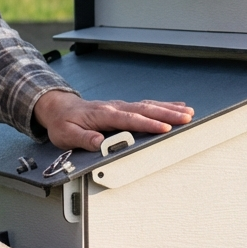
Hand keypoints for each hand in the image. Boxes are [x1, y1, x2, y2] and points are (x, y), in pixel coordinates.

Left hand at [34, 90, 193, 151]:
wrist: (57, 107)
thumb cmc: (63, 122)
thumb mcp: (66, 134)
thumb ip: (84, 138)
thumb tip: (100, 142)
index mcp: (102, 114)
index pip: (129, 119)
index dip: (148, 124)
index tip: (164, 127)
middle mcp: (114, 107)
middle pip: (145, 109)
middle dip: (167, 113)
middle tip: (186, 118)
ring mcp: (120, 106)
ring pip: (149, 105)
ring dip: (169, 108)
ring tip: (188, 112)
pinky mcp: (124, 108)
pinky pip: (146, 105)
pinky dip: (163, 105)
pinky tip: (176, 106)